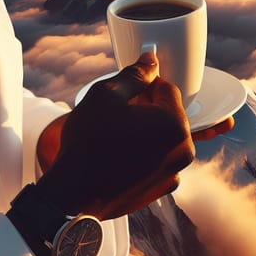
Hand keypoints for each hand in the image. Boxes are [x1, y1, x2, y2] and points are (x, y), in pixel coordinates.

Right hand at [36, 52, 194, 219]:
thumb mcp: (106, 94)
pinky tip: (120, 155)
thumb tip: (150, 61)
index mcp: (174, 124)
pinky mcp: (162, 188)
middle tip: (118, 115)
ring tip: (117, 136)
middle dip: (148, 109)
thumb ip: (135, 74)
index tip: (126, 93)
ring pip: (164, 136)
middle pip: (169, 113)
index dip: (145, 85)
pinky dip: (145, 154)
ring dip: (147, 131)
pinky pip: (159, 159)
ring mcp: (174, 172)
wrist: (72, 194)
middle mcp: (182, 150)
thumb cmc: (88, 143)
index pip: (167, 88)